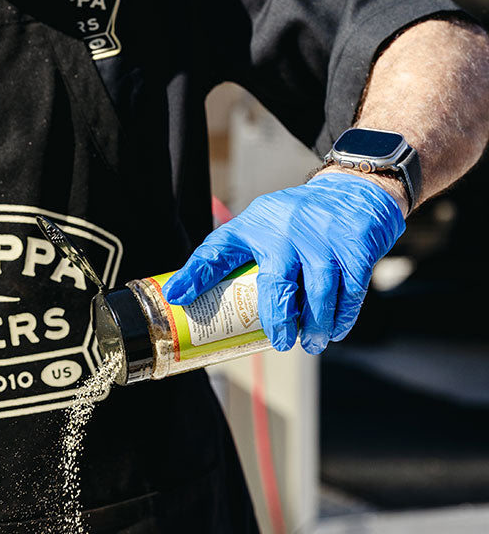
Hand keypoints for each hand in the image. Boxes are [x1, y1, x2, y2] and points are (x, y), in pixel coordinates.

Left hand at [162, 173, 404, 353]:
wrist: (353, 191)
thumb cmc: (294, 223)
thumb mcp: (258, 228)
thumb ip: (230, 259)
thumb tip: (188, 299)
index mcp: (253, 226)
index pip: (218, 250)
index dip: (195, 274)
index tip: (178, 298)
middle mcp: (285, 229)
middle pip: (277, 283)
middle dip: (278, 320)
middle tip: (281, 343)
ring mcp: (322, 237)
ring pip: (319, 291)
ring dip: (316, 324)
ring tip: (311, 342)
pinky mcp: (355, 245)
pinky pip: (351, 289)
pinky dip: (343, 315)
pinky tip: (336, 330)